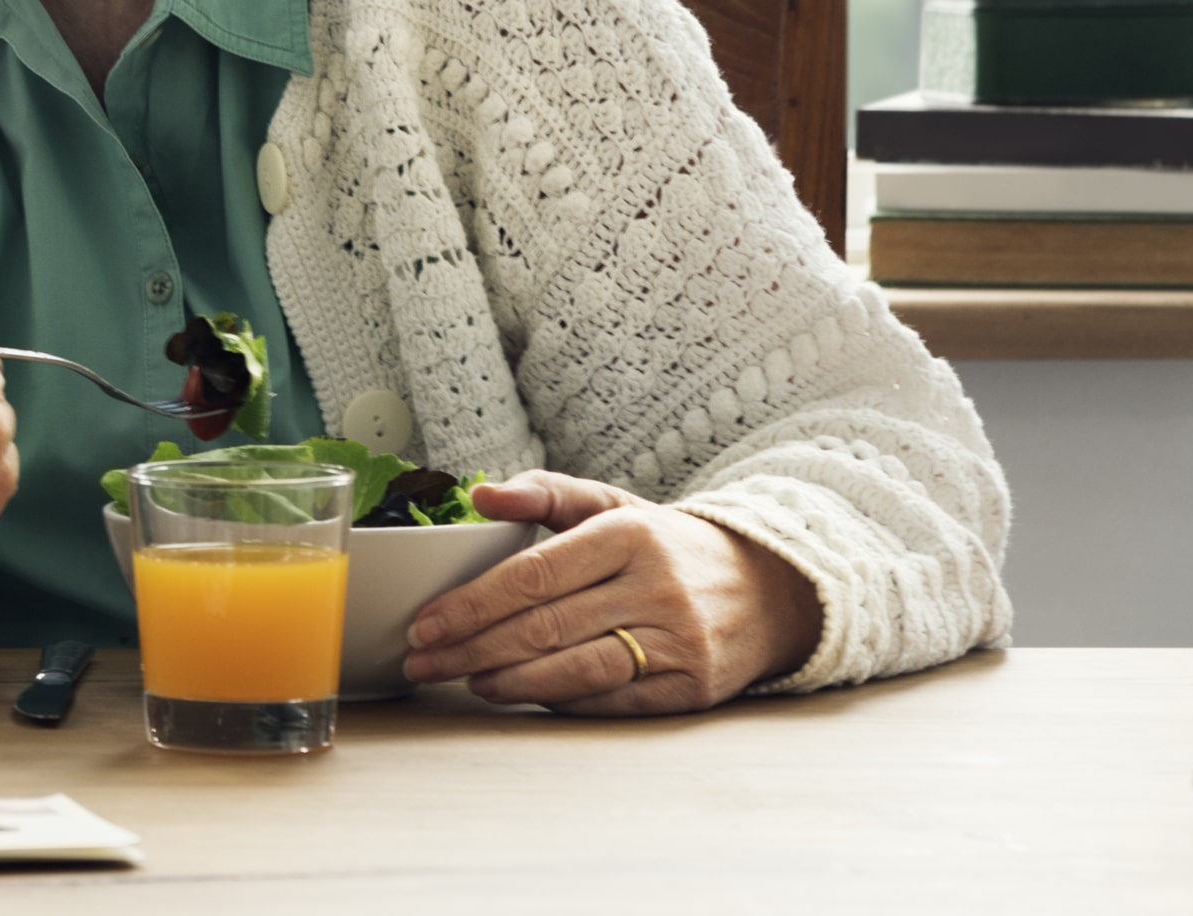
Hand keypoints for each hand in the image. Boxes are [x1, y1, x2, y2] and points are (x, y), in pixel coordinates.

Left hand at [399, 471, 823, 714]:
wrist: (769, 588)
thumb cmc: (668, 547)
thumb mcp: (613, 505)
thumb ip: (545, 492)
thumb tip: (480, 496)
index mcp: (630, 534)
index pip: (533, 574)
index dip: (472, 604)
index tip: (426, 623)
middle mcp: (656, 586)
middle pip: (545, 625)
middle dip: (472, 647)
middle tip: (423, 660)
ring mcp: (678, 640)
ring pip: (576, 668)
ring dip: (509, 679)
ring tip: (466, 680)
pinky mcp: (691, 687)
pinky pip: (610, 700)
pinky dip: (558, 699)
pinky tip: (520, 693)